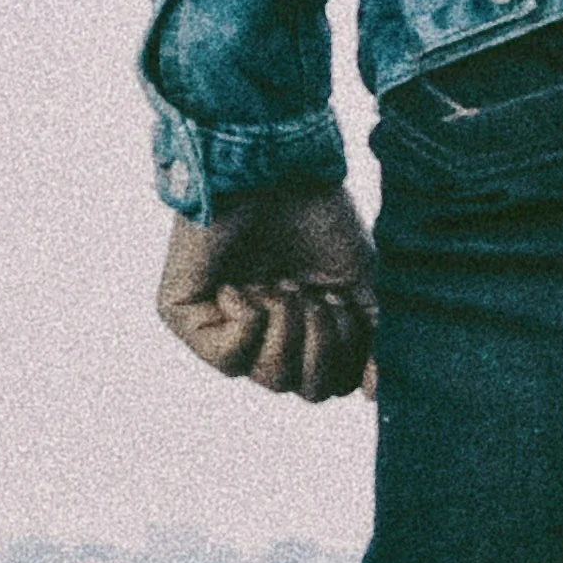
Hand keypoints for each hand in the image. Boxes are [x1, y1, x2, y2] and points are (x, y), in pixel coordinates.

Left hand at [157, 177, 376, 399]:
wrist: (272, 168)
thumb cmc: (315, 214)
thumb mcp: (359, 281)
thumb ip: (371, 341)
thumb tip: (375, 393)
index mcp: (301, 328)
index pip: (327, 382)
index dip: (345, 354)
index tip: (341, 302)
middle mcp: (262, 333)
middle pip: (301, 388)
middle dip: (321, 346)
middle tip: (315, 298)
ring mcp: (224, 326)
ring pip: (268, 377)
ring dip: (287, 330)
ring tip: (281, 285)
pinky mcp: (186, 317)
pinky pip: (225, 360)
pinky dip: (247, 325)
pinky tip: (242, 288)